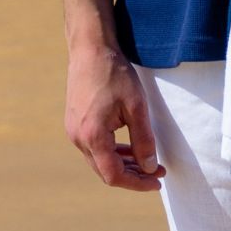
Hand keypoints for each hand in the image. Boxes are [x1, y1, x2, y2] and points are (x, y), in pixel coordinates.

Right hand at [65, 43, 165, 191]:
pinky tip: (128, 148)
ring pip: (99, 160)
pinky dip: (111, 152)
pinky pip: (93, 147)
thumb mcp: (136, 105)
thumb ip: (143, 140)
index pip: (114, 175)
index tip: (157, 180)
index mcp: (93, 136)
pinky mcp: (74, 123)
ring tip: (147, 162)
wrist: (90, 48)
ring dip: (122, 164)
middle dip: (132, 175)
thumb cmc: (114, 73)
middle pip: (105, 171)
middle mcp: (78, 138)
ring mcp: (73, 130)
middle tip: (157, 171)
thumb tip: (150, 167)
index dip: (137, 183)